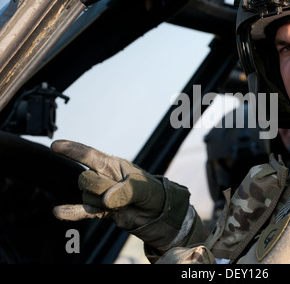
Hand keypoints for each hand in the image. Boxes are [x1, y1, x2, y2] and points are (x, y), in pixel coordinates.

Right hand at [51, 140, 190, 247]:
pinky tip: (58, 212)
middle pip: (85, 179)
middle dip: (99, 188)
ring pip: (85, 196)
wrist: (162, 216)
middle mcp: (104, 177)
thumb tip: (105, 200)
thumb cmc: (156, 194)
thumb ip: (126, 191)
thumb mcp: (146, 189)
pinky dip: (71, 212)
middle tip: (122, 196)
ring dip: (99, 204)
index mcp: (114, 165)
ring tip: (120, 206)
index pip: (90, 155)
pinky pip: (83, 210)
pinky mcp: (101, 212)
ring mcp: (101, 194)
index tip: (56, 146)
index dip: (73, 150)